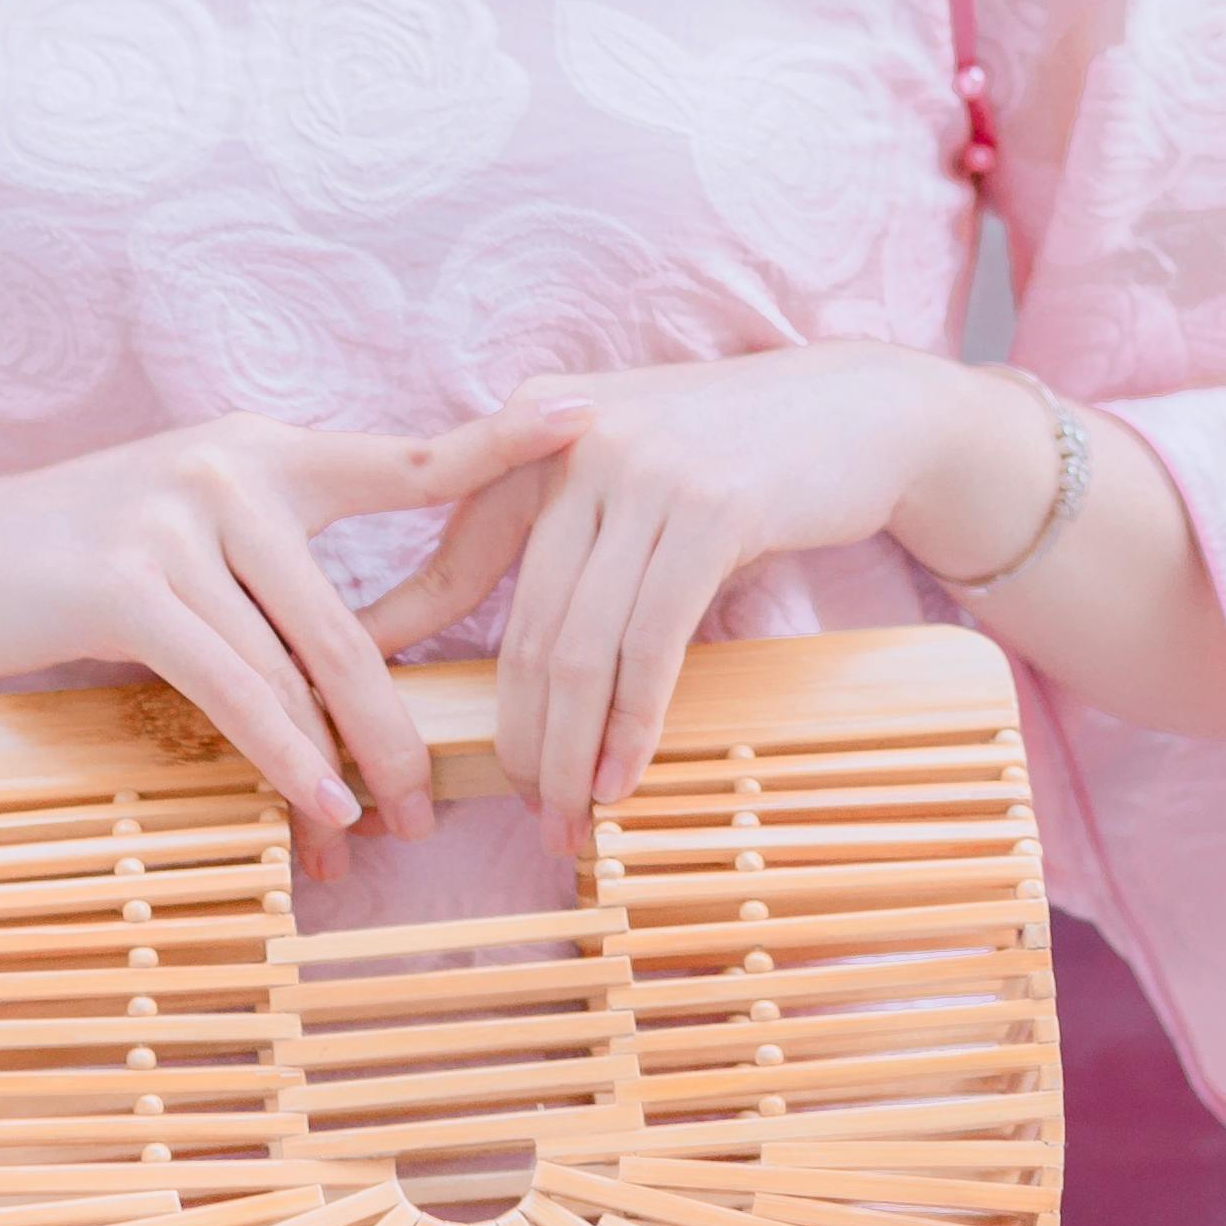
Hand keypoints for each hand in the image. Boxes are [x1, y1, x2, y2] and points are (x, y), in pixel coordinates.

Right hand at [0, 404, 578, 878]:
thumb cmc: (87, 557)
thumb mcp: (196, 533)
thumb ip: (280, 573)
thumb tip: (366, 682)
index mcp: (269, 450)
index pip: (404, 458)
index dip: (499, 445)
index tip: (586, 422)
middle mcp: (234, 467)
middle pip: (358, 622)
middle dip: (403, 730)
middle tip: (435, 809)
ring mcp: (179, 517)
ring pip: (297, 666)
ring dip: (340, 766)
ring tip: (367, 834)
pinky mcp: (128, 580)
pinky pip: (233, 685)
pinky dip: (281, 754)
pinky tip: (312, 803)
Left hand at [361, 340, 1037, 849]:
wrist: (858, 408)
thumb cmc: (739, 453)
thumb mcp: (631, 468)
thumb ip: (566, 531)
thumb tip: (500, 644)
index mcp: (537, 430)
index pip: (456, 557)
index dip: (407, 638)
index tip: (366, 712)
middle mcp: (572, 442)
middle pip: (523, 623)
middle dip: (515, 732)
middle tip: (521, 810)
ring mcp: (641, 472)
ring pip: (579, 644)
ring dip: (569, 748)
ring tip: (568, 816)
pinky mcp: (708, 510)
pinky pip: (649, 643)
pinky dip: (631, 724)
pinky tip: (621, 777)